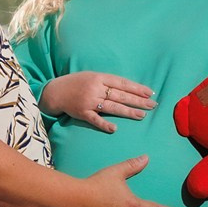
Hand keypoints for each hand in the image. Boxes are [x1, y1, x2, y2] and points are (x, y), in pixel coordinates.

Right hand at [41, 70, 155, 131]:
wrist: (55, 92)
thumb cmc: (77, 83)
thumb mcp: (92, 76)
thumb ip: (108, 82)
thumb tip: (128, 89)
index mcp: (99, 77)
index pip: (122, 83)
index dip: (137, 88)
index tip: (150, 93)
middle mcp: (95, 89)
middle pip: (120, 95)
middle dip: (138, 100)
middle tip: (152, 105)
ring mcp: (88, 101)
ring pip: (112, 107)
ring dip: (128, 112)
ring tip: (142, 115)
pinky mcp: (82, 113)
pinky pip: (95, 120)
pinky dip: (104, 124)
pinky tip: (115, 129)